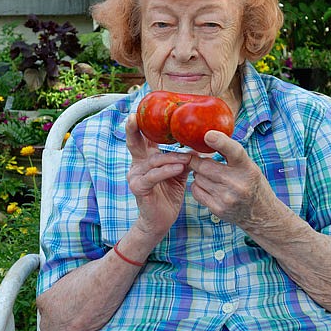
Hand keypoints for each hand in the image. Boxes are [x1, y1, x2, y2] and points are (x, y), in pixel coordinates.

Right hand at [126, 114, 191, 237]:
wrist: (160, 220)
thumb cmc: (169, 194)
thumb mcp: (178, 172)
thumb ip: (183, 158)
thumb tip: (198, 145)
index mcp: (145, 158)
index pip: (143, 137)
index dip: (141, 124)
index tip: (141, 110)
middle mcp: (137, 164)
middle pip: (133, 142)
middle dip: (132, 129)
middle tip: (134, 117)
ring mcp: (135, 176)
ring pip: (153, 160)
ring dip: (171, 158)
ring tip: (187, 158)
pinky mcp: (138, 187)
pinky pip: (154, 176)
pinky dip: (167, 171)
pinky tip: (179, 168)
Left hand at [188, 130, 277, 225]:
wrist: (261, 214)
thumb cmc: (252, 184)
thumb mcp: (248, 166)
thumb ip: (230, 153)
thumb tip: (208, 136)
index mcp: (247, 168)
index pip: (234, 151)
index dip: (220, 141)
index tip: (208, 135)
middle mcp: (238, 183)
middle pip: (204, 166)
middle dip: (197, 161)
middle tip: (197, 159)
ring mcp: (227, 198)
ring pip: (198, 178)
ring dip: (198, 174)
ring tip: (209, 175)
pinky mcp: (218, 209)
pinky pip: (196, 191)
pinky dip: (197, 186)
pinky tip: (207, 186)